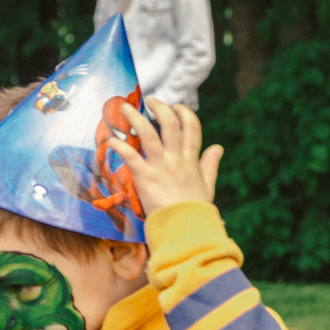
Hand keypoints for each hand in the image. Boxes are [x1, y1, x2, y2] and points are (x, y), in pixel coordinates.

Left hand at [115, 99, 223, 214]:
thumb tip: (218, 147)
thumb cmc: (194, 210)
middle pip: (170, 124)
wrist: (185, 229)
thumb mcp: (207, 185)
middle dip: (160, 107)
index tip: (176, 106)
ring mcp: (160, 166)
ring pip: (148, 133)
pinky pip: (130, 156)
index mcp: (191, 159)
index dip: (184, 113)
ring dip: (135, 118)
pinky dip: (119, 146)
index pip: (192, 127)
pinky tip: (111, 140)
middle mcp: (176, 158)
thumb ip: (210, 165)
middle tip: (149, 100)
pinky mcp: (145, 177)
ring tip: (124, 107)